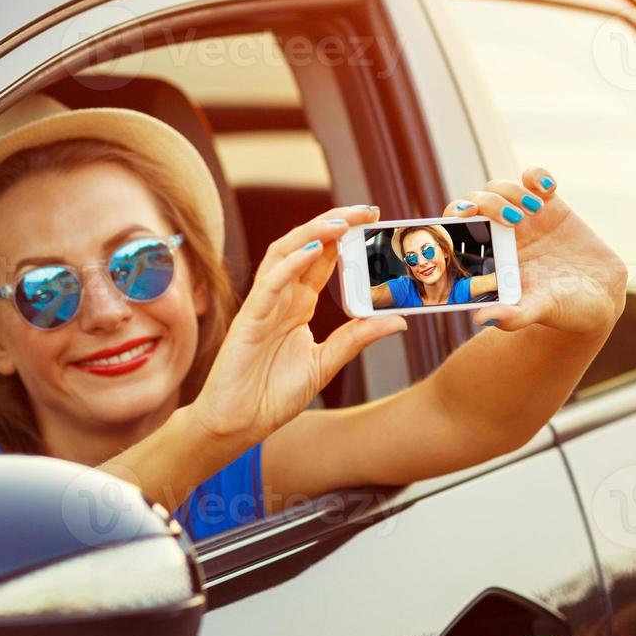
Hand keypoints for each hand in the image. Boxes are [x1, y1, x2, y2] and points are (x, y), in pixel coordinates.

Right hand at [188, 205, 406, 443]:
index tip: (374, 221)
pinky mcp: (250, 319)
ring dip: (313, 232)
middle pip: (305, 245)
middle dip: (334, 223)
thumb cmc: (273, 395)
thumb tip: (397, 320)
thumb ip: (357, 338)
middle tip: (366, 211)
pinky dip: (292, 263)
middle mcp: (280, 298)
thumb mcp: (327, 363)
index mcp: (298, 305)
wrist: (239, 424)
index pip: (323, 259)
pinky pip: (270, 283)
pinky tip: (314, 250)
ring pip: (285, 254)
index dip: (345, 237)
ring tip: (342, 221)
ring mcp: (263, 305)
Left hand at [445, 167, 626, 335]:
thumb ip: (512, 315)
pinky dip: (537, 176)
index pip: (456, 230)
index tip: (465, 214)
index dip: (454, 217)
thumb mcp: (539, 311)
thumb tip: (480, 319)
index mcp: (488, 258)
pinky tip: (548, 188)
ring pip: (501, 188)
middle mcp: (500, 235)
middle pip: (477, 202)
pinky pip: (534, 179)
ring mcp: (524, 218)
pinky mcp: (550, 205)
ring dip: (512, 191)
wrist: (600, 298)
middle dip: (488, 203)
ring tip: (535, 209)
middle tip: (512, 219)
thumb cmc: (563, 309)